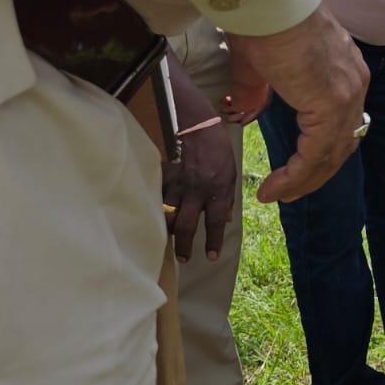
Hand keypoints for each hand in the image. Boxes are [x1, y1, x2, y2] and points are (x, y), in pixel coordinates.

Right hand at [162, 122, 235, 261]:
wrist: (198, 126)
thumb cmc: (218, 151)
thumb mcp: (231, 174)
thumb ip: (227, 199)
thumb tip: (226, 220)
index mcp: (217, 190)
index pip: (215, 222)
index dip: (212, 242)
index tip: (210, 257)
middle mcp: (198, 191)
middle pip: (187, 225)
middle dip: (184, 245)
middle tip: (183, 258)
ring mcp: (178, 184)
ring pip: (168, 215)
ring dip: (167, 231)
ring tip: (168, 240)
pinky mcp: (164, 176)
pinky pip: (156, 198)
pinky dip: (154, 209)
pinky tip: (152, 217)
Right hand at [229, 5, 369, 203]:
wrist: (269, 0)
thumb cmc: (263, 19)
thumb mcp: (260, 62)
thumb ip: (258, 89)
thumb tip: (246, 111)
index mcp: (345, 72)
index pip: (340, 124)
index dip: (319, 152)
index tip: (295, 171)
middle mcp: (353, 85)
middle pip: (340, 145)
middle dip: (314, 174)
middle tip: (289, 193)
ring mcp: (346, 95)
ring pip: (330, 155)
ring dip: (303, 181)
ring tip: (278, 196)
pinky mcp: (331, 105)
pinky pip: (315, 154)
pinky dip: (295, 175)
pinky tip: (274, 188)